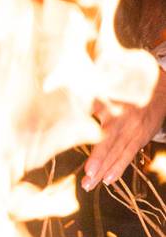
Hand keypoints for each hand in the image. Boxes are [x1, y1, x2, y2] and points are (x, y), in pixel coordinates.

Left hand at [83, 68, 165, 189]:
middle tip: (87, 173)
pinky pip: (129, 154)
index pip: (101, 107)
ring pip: (118, 150)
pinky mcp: (140, 138)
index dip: (92, 119)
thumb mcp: (115, 60)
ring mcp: (134, 129)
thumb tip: (81, 53)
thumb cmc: (130, 73)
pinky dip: (118, 167)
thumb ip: (99, 56)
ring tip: (89, 183)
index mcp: (116, 95)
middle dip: (100, 156)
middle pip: (111, 138)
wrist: (163, 87)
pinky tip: (108, 180)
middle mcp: (126, 115)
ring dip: (104, 168)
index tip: (79, 131)